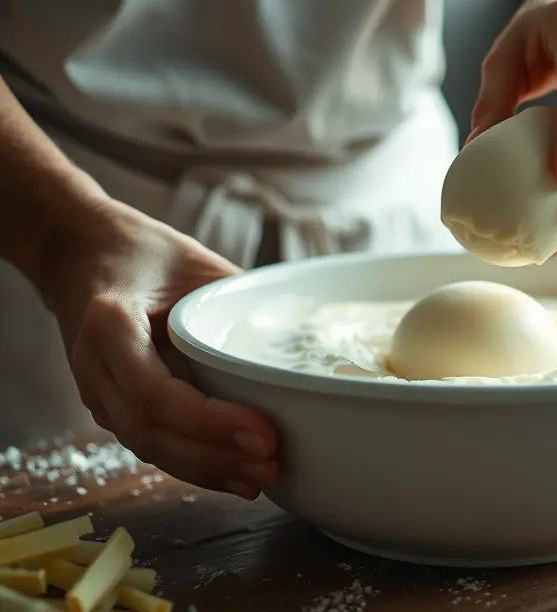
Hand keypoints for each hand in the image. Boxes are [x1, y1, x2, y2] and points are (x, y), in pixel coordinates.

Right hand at [40, 198, 276, 497]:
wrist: (82, 254)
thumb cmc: (143, 253)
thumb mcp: (193, 262)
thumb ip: (236, 300)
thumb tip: (300, 335)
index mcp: (109, 324)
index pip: (154, 392)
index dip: (209, 421)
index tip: (263, 432)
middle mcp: (94, 367)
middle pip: (150, 431)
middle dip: (214, 456)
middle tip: (272, 463)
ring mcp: (97, 392)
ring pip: (148, 446)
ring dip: (207, 469)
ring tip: (262, 477)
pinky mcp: (112, 405)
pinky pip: (152, 443)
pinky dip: (194, 464)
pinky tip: (235, 476)